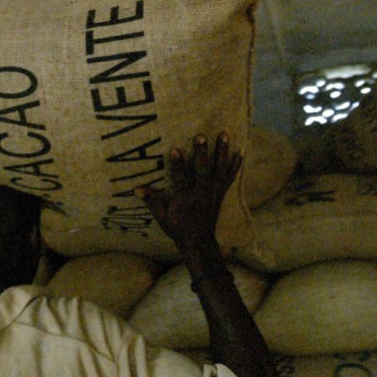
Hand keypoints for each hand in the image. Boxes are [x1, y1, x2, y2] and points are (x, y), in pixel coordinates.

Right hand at [135, 133, 241, 253]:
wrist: (198, 242)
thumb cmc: (177, 228)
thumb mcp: (161, 217)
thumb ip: (151, 201)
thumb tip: (135, 189)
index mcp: (185, 199)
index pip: (181, 179)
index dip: (178, 165)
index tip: (175, 149)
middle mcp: (201, 194)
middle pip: (203, 171)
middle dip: (202, 153)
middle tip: (201, 136)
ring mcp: (213, 193)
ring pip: (219, 170)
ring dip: (222, 152)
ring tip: (224, 134)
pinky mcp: (220, 193)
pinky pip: (229, 178)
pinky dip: (235, 165)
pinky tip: (240, 151)